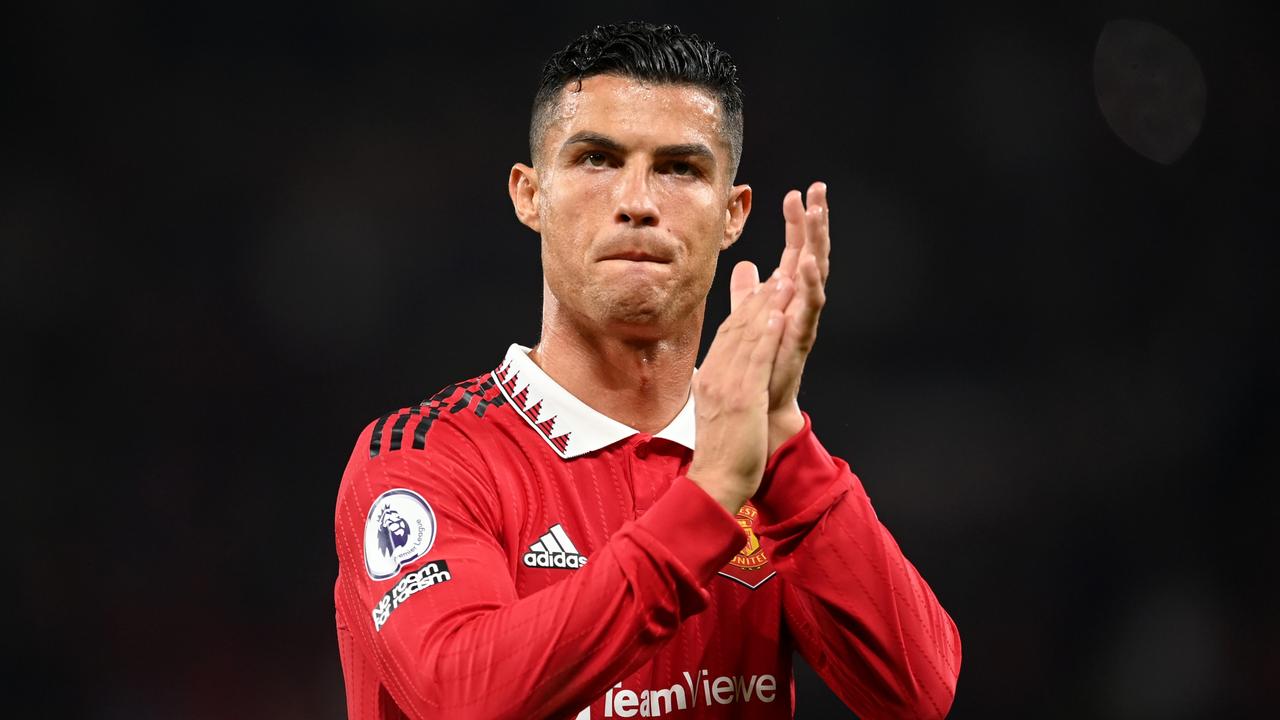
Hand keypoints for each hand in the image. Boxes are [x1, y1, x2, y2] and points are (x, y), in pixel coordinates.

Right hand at [687, 274, 794, 513]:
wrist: (715, 481)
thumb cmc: (722, 451)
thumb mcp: (720, 410)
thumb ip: (724, 385)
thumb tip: (726, 372)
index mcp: (710, 378)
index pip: (728, 335)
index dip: (747, 309)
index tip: (764, 289)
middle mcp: (715, 376)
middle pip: (736, 328)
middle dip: (759, 299)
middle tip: (778, 273)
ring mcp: (727, 385)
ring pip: (747, 337)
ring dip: (767, 306)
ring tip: (783, 281)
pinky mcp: (742, 398)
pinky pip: (756, 359)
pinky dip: (767, 335)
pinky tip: (779, 315)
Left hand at [729, 182, 830, 455]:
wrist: (762, 406)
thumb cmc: (760, 363)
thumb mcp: (750, 318)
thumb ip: (749, 293)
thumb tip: (746, 266)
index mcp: (788, 295)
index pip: (795, 250)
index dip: (797, 222)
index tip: (796, 192)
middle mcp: (800, 303)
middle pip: (812, 253)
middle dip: (815, 221)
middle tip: (818, 189)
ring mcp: (804, 319)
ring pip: (816, 273)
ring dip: (817, 243)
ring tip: (818, 215)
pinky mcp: (801, 337)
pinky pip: (810, 307)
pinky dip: (810, 284)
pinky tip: (808, 263)